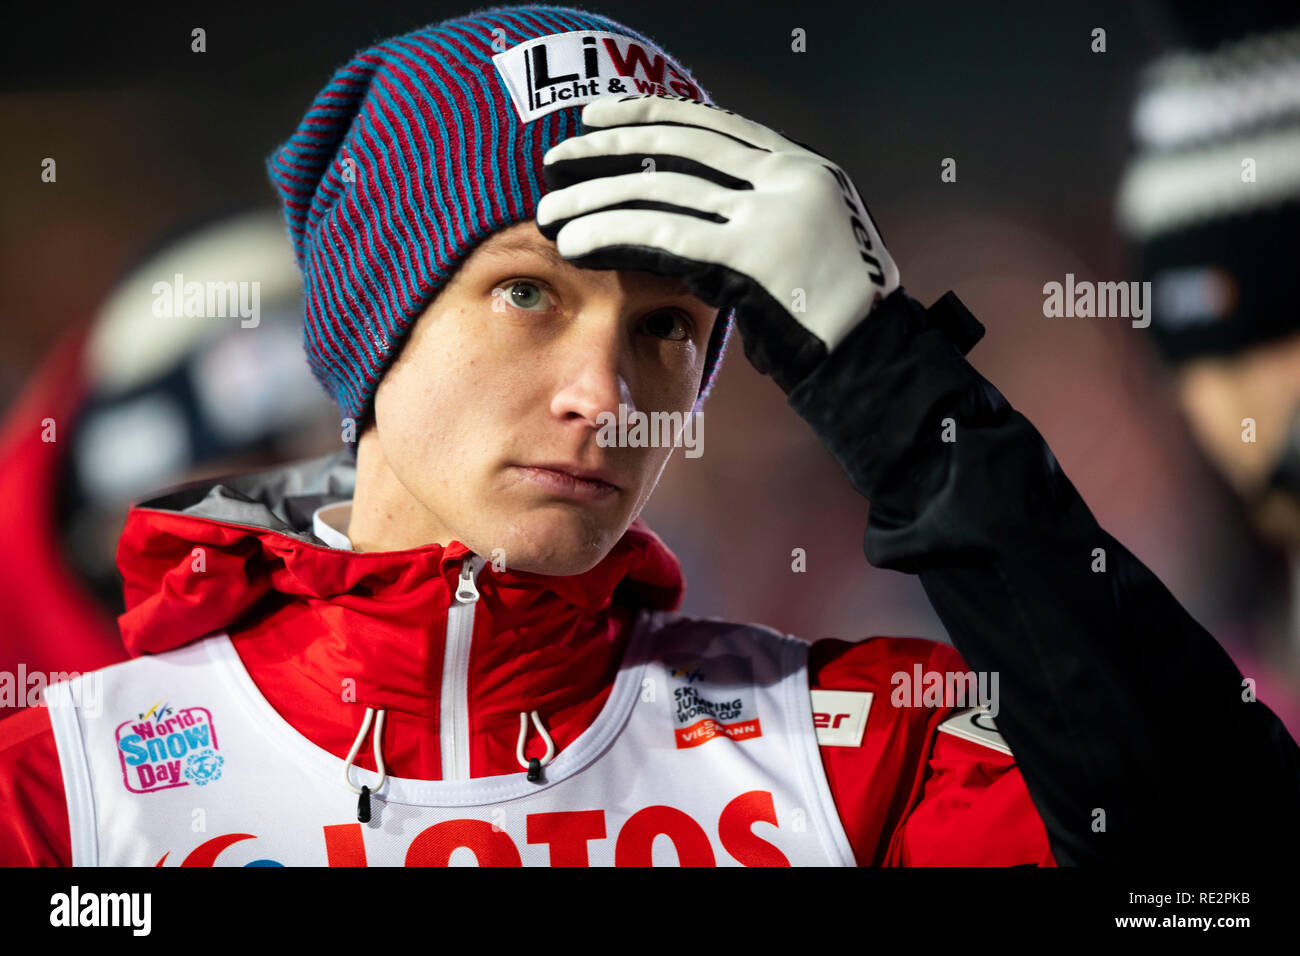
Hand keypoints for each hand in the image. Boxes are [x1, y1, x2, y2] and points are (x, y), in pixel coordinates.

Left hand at [536, 94, 899, 392]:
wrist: (872, 361)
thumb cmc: (831, 318)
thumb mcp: (807, 243)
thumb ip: (759, 215)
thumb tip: (692, 203)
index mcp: (803, 168)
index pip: (712, 125)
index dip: (650, 117)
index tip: (601, 117)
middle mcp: (790, 179)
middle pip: (679, 148)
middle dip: (609, 149)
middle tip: (556, 156)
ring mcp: (774, 214)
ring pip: (662, 193)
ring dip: (595, 199)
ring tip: (549, 210)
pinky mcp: (752, 257)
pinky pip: (664, 237)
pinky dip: (612, 235)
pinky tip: (577, 240)